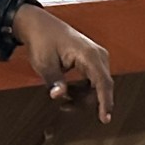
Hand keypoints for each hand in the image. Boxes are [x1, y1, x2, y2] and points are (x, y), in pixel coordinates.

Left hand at [11, 5, 112, 122]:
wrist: (40, 25)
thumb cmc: (43, 40)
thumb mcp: (44, 63)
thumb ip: (54, 81)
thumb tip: (58, 96)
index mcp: (89, 55)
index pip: (103, 83)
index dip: (105, 102)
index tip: (105, 119)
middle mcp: (98, 55)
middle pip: (101, 87)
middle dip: (85, 101)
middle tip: (64, 107)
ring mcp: (97, 57)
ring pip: (98, 86)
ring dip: (83, 96)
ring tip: (63, 95)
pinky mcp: (93, 60)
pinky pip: (94, 80)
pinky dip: (82, 89)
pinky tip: (69, 89)